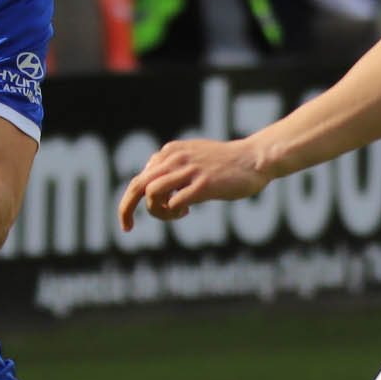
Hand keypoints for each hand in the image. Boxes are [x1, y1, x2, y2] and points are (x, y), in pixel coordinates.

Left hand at [117, 137, 269, 231]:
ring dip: (157, 211)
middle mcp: (175, 158)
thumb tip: (153, 187)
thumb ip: (173, 166)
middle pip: (137, 185)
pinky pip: (174, 203)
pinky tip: (187, 210)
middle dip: (126, 208)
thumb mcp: (194, 157)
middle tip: (126, 227)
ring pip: (152, 193)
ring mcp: (189, 171)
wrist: (255, 158)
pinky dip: (174, 212)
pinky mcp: (203, 184)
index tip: (141, 214)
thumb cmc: (225, 163)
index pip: (140, 177)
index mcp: (170, 152)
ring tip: (174, 214)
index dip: (134, 199)